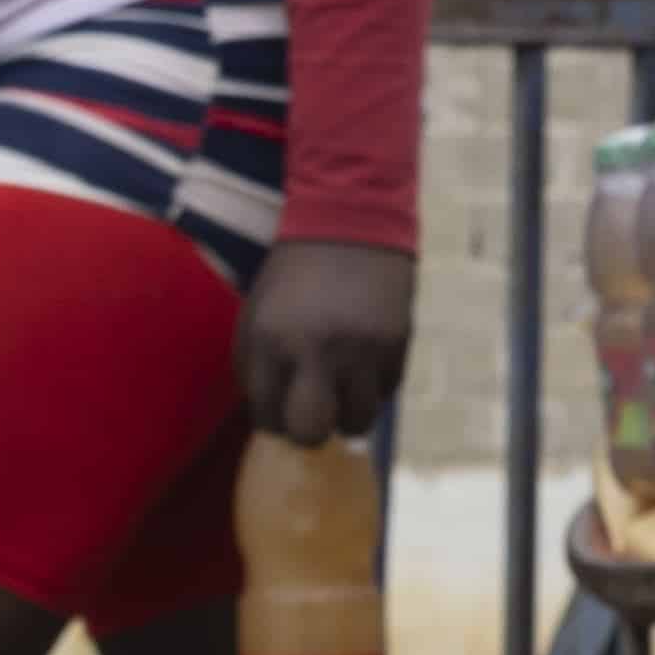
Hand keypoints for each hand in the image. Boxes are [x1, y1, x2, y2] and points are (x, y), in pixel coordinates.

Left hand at [240, 236, 412, 448]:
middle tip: (312, 412)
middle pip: (309, 434)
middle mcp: (315, 350)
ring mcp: (361, 350)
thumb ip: (259, 368)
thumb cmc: (294, 276)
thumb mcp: (258, 316)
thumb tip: (273, 420)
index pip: (266, 418)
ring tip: (341, 387)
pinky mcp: (396, 345)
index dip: (274, 419)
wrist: (349, 220)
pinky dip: (372, 388)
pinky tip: (363, 360)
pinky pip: (384, 395)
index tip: (282, 404)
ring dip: (346, 412)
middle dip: (308, 432)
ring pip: (356, 423)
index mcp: (269, 341)